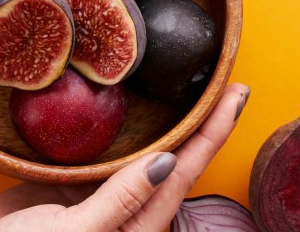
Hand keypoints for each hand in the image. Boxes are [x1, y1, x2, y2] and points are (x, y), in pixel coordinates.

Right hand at [0, 83, 249, 231]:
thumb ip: (122, 198)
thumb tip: (170, 160)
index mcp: (136, 227)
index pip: (185, 170)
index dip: (213, 131)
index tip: (236, 94)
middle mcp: (122, 212)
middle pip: (172, 158)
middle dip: (200, 121)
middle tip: (224, 81)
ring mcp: (94, 200)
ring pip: (140, 152)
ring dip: (166, 121)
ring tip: (186, 86)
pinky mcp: (62, 189)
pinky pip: (100, 153)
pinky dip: (117, 125)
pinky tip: (122, 102)